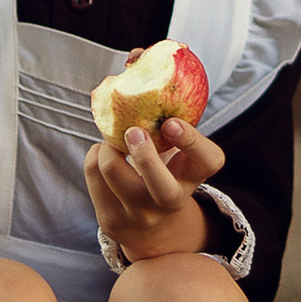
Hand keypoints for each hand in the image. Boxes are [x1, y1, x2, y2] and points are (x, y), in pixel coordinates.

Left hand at [84, 113, 226, 260]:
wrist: (150, 228)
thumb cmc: (164, 173)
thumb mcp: (177, 154)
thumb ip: (169, 126)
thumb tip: (139, 73)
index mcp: (194, 177)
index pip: (207, 160)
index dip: (191, 139)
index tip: (170, 122)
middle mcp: (171, 201)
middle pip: (160, 184)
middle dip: (143, 153)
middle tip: (133, 131)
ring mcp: (140, 214)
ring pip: (111, 169)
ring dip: (107, 144)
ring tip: (113, 140)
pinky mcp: (111, 219)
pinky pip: (93, 173)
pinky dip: (95, 154)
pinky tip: (104, 154)